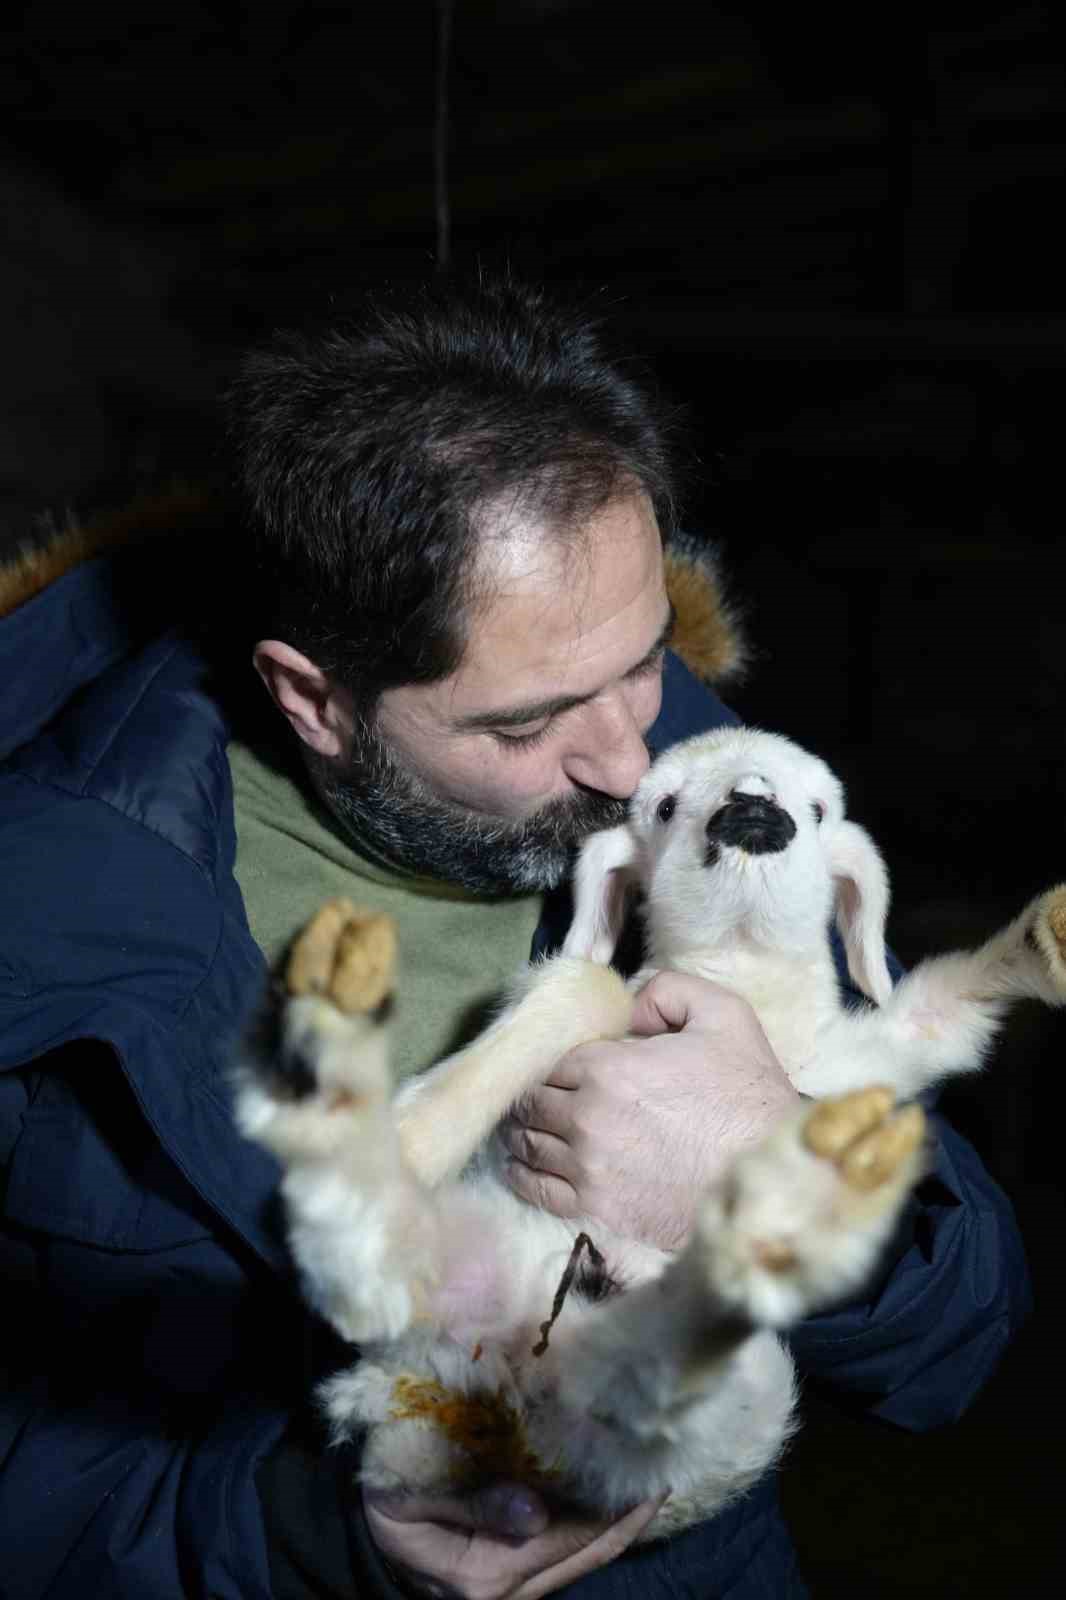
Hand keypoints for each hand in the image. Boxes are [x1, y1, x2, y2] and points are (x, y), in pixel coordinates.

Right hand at [363, 1480, 664, 1599]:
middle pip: (591, 1553)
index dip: (618, 1509)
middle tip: (667, 1465)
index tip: (653, 1470)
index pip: (572, 1539)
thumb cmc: (383, 1514)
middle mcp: (513, 1589)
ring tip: (651, 1476)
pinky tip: (613, 1497)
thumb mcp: (412, 1503)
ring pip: (584, 1557)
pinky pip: (567, 1555)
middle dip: (632, 1514)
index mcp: (490, 1573)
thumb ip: (473, 1507)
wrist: (356, 1549)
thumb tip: (536, 1508)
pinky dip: (594, 1527)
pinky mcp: (512, 1578)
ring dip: (619, 1521)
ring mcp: (516, 1589)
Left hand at [500, 971, 801, 1251]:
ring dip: (524, 1131)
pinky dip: (523, 1174)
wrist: (770, 1177)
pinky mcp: (596, 1208)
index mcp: (608, 1067)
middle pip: (531, 1100)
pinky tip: (526, 1165)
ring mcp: (588, 1167)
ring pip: (528, 1143)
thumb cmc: (749, 1095)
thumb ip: (667, 990)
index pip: (550, 1058)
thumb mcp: (724, 1015)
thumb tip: (626, 1003)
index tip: (563, 1064)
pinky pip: (537, 1189)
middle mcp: (586, 1116)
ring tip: (528, 1126)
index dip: (555, 1058)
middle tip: (540, 1094)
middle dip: (534, 1093)